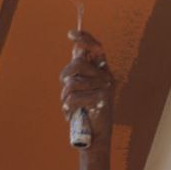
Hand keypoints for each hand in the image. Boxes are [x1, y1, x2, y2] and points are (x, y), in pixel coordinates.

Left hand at [60, 30, 112, 146]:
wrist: (95, 135)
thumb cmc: (86, 110)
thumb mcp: (83, 87)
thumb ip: (80, 70)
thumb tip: (76, 47)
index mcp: (102, 71)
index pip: (96, 48)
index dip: (85, 39)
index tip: (71, 34)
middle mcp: (106, 77)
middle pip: (78, 64)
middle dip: (65, 75)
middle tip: (64, 87)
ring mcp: (105, 88)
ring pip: (73, 83)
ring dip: (65, 97)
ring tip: (68, 106)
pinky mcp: (101, 100)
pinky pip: (73, 97)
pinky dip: (67, 108)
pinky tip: (71, 115)